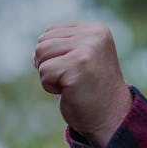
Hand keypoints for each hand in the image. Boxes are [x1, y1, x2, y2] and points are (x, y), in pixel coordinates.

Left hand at [33, 22, 132, 147]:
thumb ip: (63, 43)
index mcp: (95, 29)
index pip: (50, 31)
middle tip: (71, 78)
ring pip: (40, 53)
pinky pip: (44, 71)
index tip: (74, 68)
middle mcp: (94, 35)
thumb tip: (36, 48)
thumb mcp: (81, 56)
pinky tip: (69, 90)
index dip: (52, 54)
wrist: (110, 118)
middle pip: (42, 42)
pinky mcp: (78, 66)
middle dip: (48, 63)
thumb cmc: (89, 88)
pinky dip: (50, 86)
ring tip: (70, 82)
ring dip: (48, 74)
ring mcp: (87, 50)